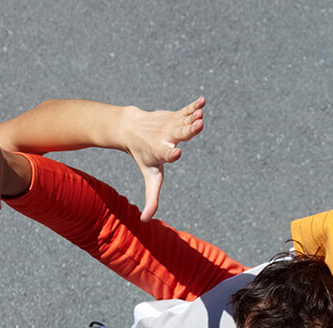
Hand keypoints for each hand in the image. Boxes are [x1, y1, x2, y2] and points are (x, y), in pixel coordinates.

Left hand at [120, 97, 205, 220]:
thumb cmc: (143, 155)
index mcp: (160, 152)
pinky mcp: (174, 115)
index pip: (166, 154)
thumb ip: (151, 198)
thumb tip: (144, 221)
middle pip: (179, 133)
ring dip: (193, 116)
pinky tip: (202, 100)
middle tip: (198, 125)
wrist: (130, 127)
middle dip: (188, 130)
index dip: (171, 154)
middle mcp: (165, 137)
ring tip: (201, 114)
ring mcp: (170, 124)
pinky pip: (185, 110)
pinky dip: (194, 105)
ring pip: (183, 120)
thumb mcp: (150, 176)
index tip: (176, 152)